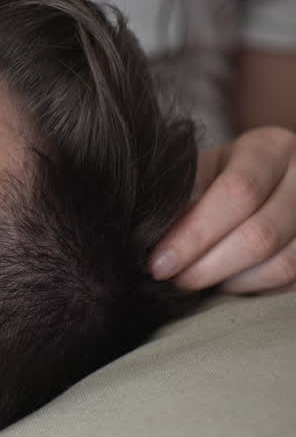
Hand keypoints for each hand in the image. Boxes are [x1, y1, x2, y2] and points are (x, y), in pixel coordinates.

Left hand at [150, 126, 295, 292]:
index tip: (160, 262)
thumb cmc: (222, 176)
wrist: (268, 179)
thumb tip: (153, 239)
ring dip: (231, 281)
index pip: (238, 192)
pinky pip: (292, 278)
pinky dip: (255, 287)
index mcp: (269, 149)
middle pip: (261, 234)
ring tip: (196, 280)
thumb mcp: (202, 172)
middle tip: (174, 279)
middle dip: (208, 265)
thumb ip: (183, 197)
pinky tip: (226, 282)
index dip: (195, 233)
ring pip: (282, 263)